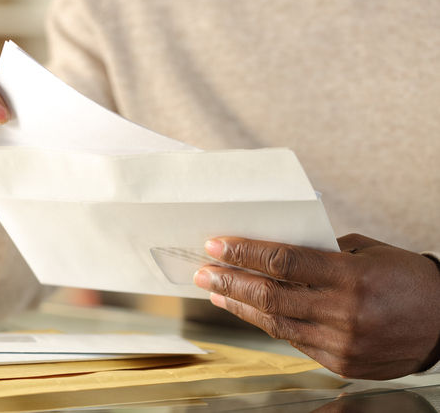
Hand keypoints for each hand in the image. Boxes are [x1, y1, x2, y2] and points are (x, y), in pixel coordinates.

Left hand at [193, 233, 439, 378]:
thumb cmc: (406, 278)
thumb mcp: (365, 252)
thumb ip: (320, 252)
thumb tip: (273, 250)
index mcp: (350, 277)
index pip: (283, 262)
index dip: (244, 253)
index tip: (216, 245)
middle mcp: (343, 312)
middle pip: (270, 295)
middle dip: (229, 281)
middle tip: (202, 272)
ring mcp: (341, 343)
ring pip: (275, 323)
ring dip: (240, 306)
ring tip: (216, 292)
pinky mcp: (341, 364)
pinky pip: (294, 341)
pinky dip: (269, 324)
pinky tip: (250, 311)